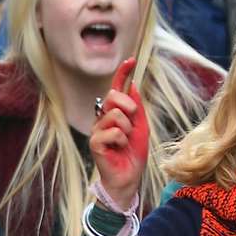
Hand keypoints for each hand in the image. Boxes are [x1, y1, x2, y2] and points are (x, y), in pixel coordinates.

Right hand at [92, 59, 147, 208]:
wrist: (130, 175)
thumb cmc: (134, 151)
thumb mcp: (141, 125)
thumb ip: (136, 106)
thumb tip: (132, 85)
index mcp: (115, 113)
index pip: (116, 89)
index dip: (122, 73)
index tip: (131, 60)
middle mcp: (102, 119)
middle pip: (114, 96)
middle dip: (129, 105)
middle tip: (134, 120)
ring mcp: (97, 130)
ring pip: (115, 114)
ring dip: (127, 127)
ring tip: (125, 140)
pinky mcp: (94, 143)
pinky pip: (112, 132)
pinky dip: (122, 139)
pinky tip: (119, 148)